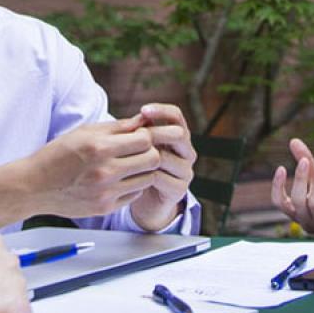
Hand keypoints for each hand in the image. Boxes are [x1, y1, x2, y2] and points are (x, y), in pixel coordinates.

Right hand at [26, 115, 162, 217]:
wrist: (34, 186)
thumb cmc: (58, 154)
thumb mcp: (83, 132)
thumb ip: (116, 127)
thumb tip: (143, 121)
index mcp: (98, 148)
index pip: (145, 140)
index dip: (146, 136)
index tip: (137, 137)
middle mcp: (104, 172)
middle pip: (152, 160)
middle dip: (149, 152)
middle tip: (138, 151)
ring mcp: (105, 193)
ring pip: (148, 179)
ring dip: (143, 170)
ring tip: (129, 165)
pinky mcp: (105, 207)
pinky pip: (135, 194)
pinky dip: (132, 186)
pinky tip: (119, 179)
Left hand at [130, 103, 195, 230]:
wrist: (146, 202)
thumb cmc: (141, 168)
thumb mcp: (140, 147)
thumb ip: (140, 131)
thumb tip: (138, 115)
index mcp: (179, 137)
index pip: (176, 116)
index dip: (161, 111)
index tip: (143, 110)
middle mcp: (187, 153)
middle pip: (178, 134)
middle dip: (154, 133)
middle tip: (134, 136)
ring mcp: (185, 172)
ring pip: (166, 157)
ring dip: (145, 156)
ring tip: (126, 157)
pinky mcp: (179, 190)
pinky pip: (160, 178)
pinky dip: (143, 175)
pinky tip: (129, 175)